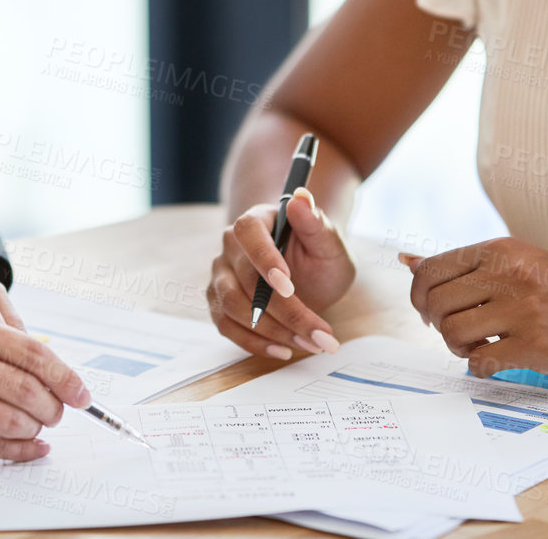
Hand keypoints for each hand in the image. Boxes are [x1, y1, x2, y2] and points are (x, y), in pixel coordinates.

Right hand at [0, 309, 90, 461]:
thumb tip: (44, 369)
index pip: (29, 350)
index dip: (63, 374)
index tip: (82, 391)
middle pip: (27, 386)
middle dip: (53, 406)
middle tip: (60, 414)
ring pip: (14, 419)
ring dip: (36, 429)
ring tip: (40, 429)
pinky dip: (19, 452)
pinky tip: (30, 449)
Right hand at [208, 187, 354, 359]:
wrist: (309, 276)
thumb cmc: (319, 255)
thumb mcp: (329, 243)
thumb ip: (315, 223)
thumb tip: (301, 198)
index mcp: (256, 220)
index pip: (248, 231)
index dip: (264, 258)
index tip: (289, 286)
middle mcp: (231, 246)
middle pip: (246, 279)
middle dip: (285, 311)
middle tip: (320, 333)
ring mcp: (221, 274)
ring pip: (233, 306)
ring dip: (272, 331)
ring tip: (310, 343)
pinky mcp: (219, 302)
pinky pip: (226, 326)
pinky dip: (254, 343)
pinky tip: (283, 350)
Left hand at [402, 236, 547, 379]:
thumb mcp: (520, 263)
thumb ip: (465, 266)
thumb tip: (405, 259)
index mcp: (502, 249)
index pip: (430, 270)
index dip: (419, 297)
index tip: (431, 312)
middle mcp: (510, 272)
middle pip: (435, 303)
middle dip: (437, 325)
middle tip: (459, 335)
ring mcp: (523, 308)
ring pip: (451, 332)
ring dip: (458, 348)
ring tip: (481, 346)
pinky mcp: (537, 344)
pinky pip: (479, 362)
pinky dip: (480, 368)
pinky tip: (498, 362)